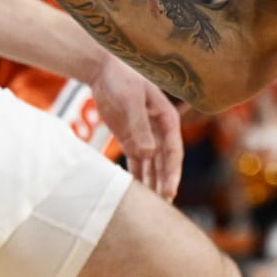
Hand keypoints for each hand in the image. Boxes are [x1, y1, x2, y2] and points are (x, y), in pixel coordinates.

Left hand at [91, 57, 183, 200]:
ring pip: (152, 166)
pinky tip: (135, 193)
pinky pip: (136, 163)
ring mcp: (145, 136)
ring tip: (152, 207)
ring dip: (152, 183)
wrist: (102, 69)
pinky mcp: (130, 139)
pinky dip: (137, 177)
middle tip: (163, 206)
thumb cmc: (121, 78)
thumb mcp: (130, 100)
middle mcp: (159, 130)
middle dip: (164, 183)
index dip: (173, 172)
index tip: (169, 191)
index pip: (174, 151)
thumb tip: (149, 154)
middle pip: (165, 162)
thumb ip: (139, 126)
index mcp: (167, 119)